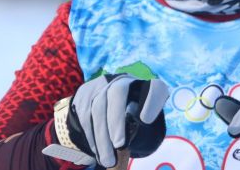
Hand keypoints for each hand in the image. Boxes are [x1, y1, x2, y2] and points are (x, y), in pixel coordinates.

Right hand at [43, 74, 169, 167]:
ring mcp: (101, 85)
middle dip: (117, 121)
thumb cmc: (131, 123)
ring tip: (108, 159)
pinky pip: (85, 116)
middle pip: (118, 92)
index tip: (146, 120)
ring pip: (98, 107)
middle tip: (120, 145)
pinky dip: (91, 136)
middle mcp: (123, 81)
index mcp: (145, 88)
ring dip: (102, 137)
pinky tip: (97, 151)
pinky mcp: (84, 95)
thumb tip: (137, 125)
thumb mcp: (142, 125)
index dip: (151, 101)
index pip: (155, 88)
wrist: (106, 112)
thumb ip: (142, 126)